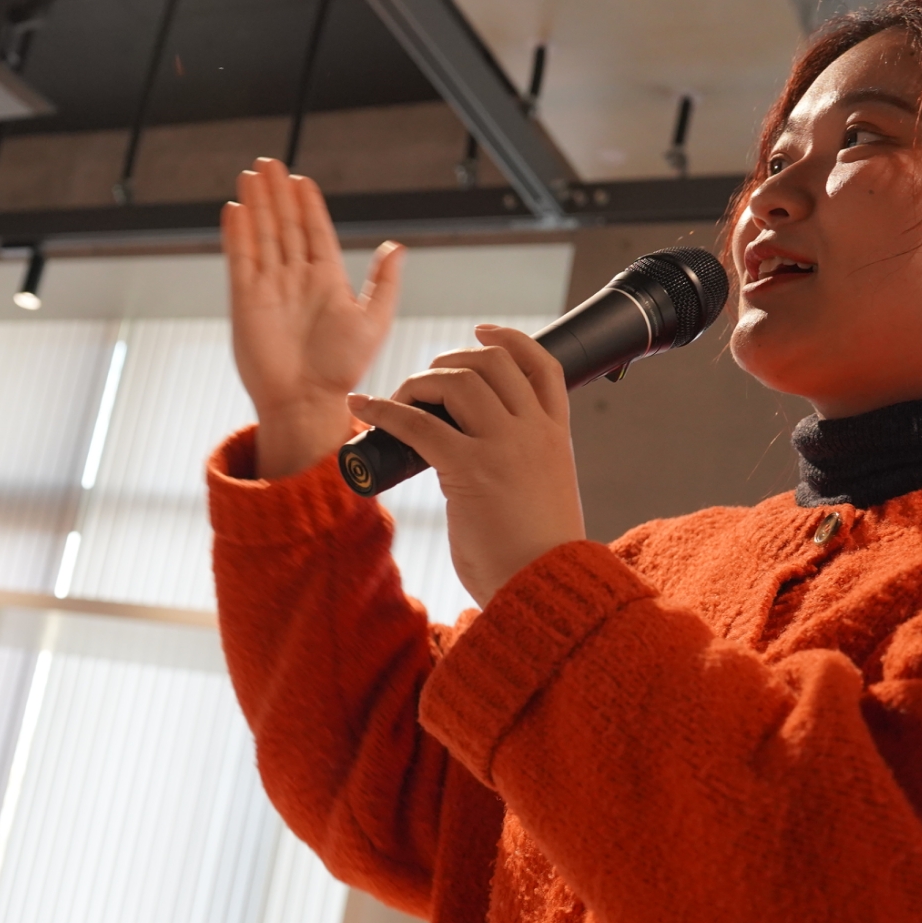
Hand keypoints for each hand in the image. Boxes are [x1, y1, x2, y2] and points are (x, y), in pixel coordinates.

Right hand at [223, 157, 402, 477]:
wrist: (306, 400)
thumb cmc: (342, 368)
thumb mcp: (374, 322)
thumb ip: (384, 283)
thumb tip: (396, 246)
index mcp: (327, 279)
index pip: (315, 231)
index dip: (307, 204)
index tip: (301, 179)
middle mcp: (296, 278)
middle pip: (284, 225)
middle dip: (277, 193)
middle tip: (268, 162)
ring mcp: (269, 287)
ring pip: (261, 235)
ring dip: (256, 204)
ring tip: (250, 174)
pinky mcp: (245, 300)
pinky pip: (240, 260)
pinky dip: (236, 234)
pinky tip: (234, 209)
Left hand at [349, 326, 585, 605]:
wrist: (546, 590)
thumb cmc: (535, 556)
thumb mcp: (540, 493)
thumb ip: (519, 468)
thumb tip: (472, 462)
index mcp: (556, 436)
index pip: (541, 365)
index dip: (509, 340)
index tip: (481, 332)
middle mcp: (534, 432)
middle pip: (491, 364)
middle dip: (450, 361)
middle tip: (423, 380)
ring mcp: (505, 448)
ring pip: (457, 382)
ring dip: (419, 382)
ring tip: (397, 398)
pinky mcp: (470, 470)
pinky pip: (419, 424)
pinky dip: (385, 410)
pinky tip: (364, 408)